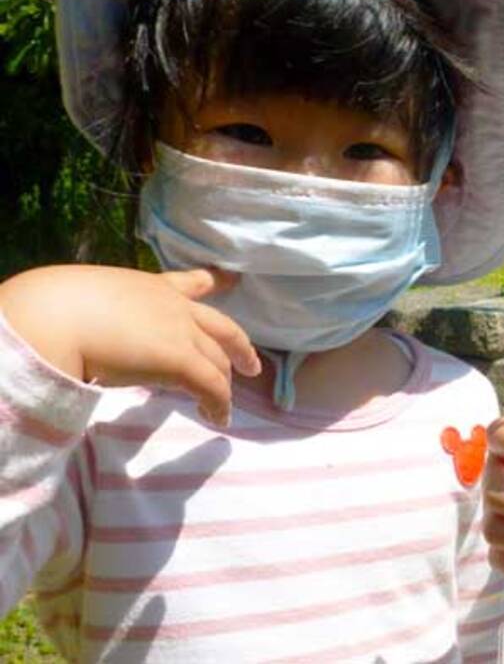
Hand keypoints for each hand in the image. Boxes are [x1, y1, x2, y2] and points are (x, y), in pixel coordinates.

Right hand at [0, 265, 260, 425]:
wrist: (57, 316)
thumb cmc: (59, 306)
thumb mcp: (91, 298)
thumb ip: (108, 313)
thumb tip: (98, 332)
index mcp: (151, 287)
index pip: (189, 283)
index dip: (214, 282)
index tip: (231, 281)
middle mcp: (174, 307)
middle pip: (220, 328)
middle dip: (239, 347)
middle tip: (252, 365)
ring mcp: (181, 333)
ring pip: (217, 361)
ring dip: (224, 385)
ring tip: (224, 405)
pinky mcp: (182, 360)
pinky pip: (211, 386)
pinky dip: (219, 403)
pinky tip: (218, 417)